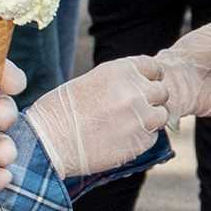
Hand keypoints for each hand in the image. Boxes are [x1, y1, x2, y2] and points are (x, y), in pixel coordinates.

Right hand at [25, 57, 170, 177]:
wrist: (48, 142)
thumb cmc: (59, 112)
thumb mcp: (88, 83)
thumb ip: (117, 83)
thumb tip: (135, 89)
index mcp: (120, 70)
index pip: (153, 68)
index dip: (149, 78)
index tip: (141, 87)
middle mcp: (135, 91)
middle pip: (162, 92)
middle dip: (151, 100)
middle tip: (131, 110)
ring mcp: (141, 117)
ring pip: (161, 116)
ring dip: (149, 121)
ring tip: (124, 126)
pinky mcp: (141, 142)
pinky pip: (151, 138)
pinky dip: (139, 139)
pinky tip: (117, 140)